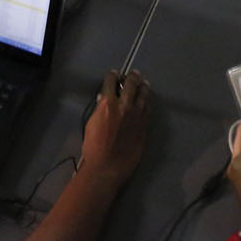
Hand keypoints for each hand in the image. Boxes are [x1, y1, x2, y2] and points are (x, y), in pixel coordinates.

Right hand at [79, 70, 152, 186]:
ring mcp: (137, 116)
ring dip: (143, 88)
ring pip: (144, 96)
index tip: (115, 74)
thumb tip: (104, 100)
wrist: (108, 166)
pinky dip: (147, 102)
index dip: (112, 76)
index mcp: (108, 104)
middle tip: (134, 74)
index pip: (111, 83)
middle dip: (132, 77)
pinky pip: (148, 110)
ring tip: (144, 83)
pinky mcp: (144, 127)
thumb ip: (100, 109)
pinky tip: (147, 100)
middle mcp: (125, 106)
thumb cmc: (93, 147)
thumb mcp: (92, 123)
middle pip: (131, 86)